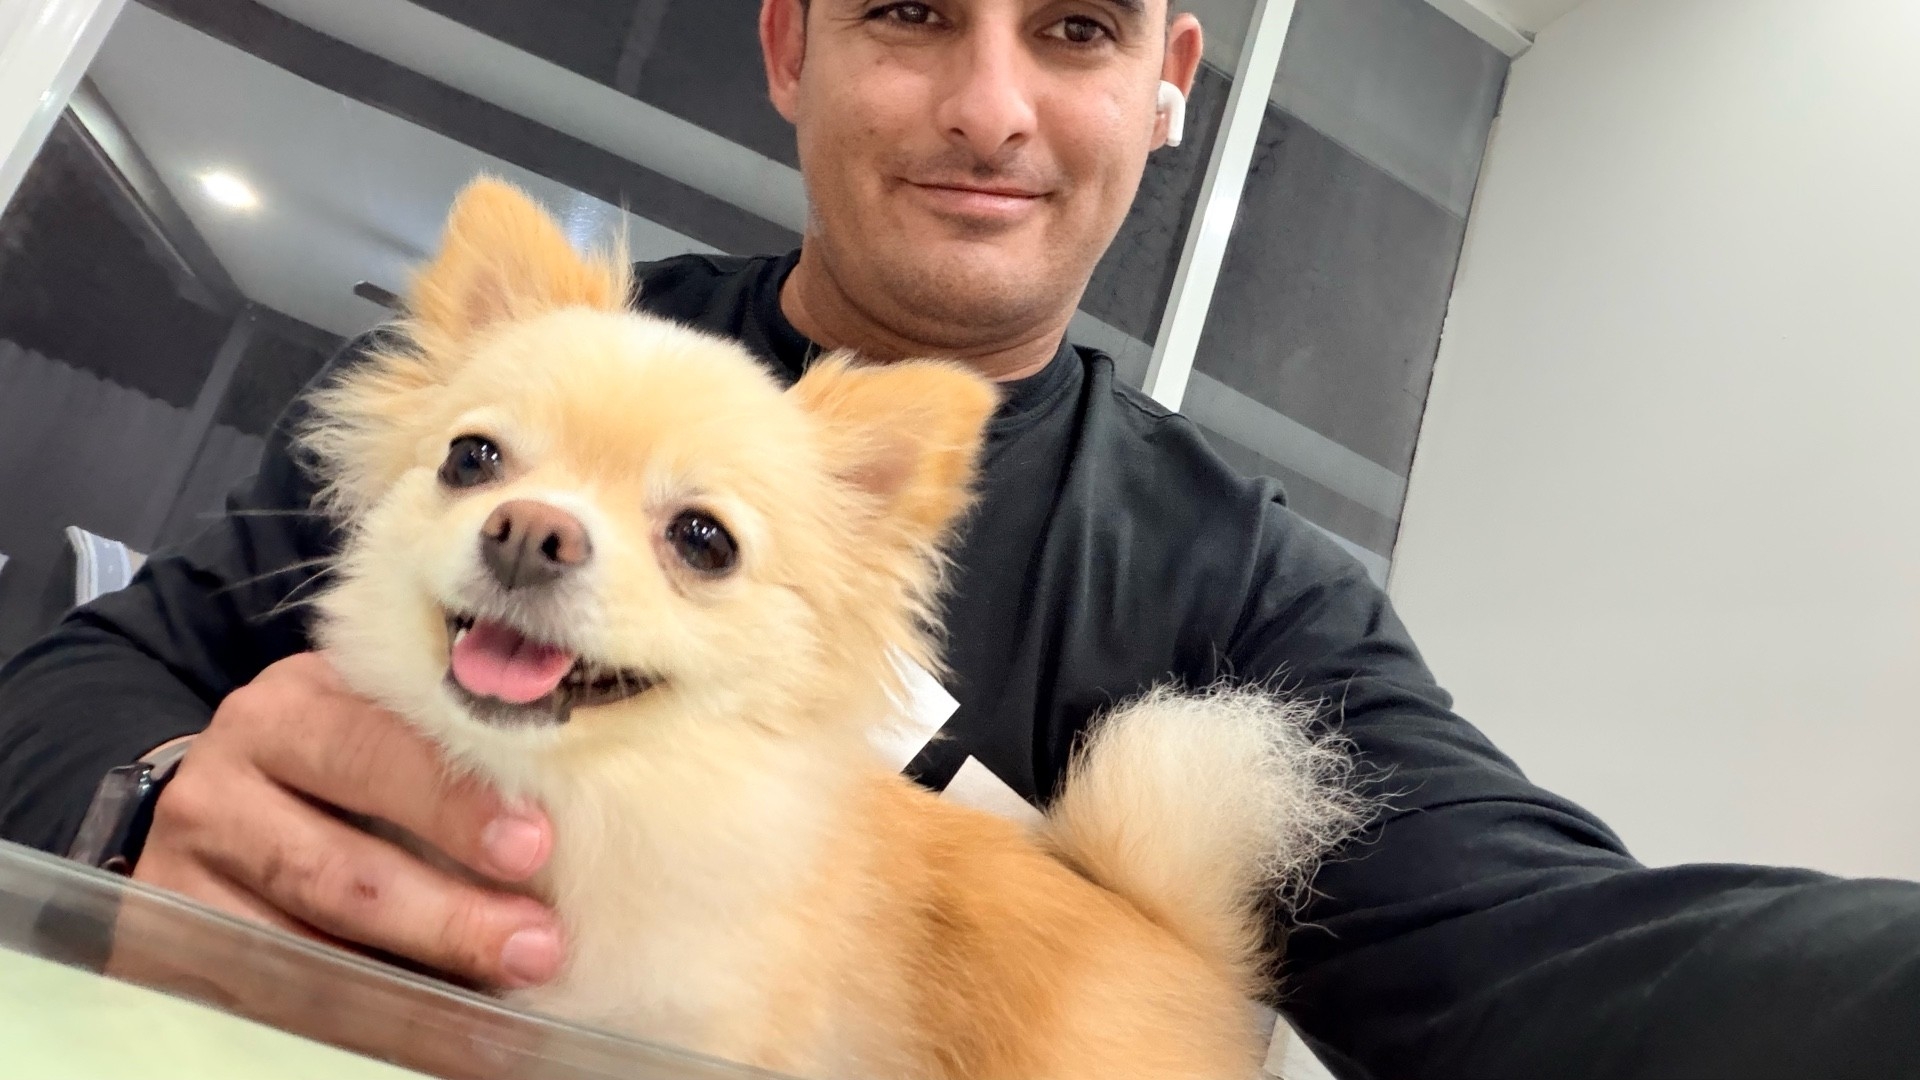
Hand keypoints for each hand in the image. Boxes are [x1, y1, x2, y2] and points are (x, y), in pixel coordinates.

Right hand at [132, 651, 563, 988]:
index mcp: (289, 709)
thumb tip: (581, 807)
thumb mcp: (379, 719)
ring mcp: (189, 868)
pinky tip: (431, 1021)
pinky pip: (274, 986)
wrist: (221, 792)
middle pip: (339, 867)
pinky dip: (360, 1007)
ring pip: (307, 942)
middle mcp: (225, 782)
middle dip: (447, 914)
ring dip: (412, 978)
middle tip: (537, 943)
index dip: (453, 801)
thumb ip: (449, 744)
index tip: (535, 846)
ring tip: (499, 995)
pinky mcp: (172, 935)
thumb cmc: (339, 753)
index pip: (373, 749)